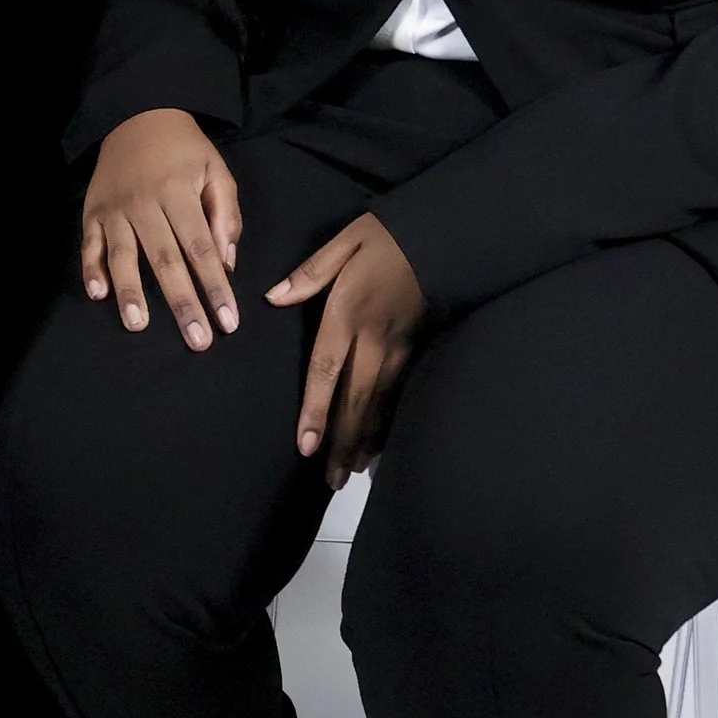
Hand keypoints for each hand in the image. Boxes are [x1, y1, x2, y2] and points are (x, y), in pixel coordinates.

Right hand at [81, 110, 242, 351]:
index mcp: (180, 194)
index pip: (201, 249)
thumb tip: (227, 262)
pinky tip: (97, 294)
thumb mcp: (216, 170)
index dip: (216, 287)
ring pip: (123, 255)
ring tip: (138, 325)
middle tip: (196, 341)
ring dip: (131, 292)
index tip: (229, 321)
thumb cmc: (184, 151)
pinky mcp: (92, 211)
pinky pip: (89, 243)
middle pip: (166, 260)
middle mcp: (146, 204)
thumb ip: (225, 214)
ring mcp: (115, 209)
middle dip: (183, 303)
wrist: (137, 116)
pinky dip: (91, 269)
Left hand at [266, 213, 425, 486]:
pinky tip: (379, 443)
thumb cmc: (388, 237)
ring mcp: (399, 349)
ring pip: (379, 404)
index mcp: (348, 314)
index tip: (307, 446)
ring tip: (352, 471)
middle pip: (355, 401)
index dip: (317, 411)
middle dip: (343, 442)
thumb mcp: (344, 242)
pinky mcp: (417, 350)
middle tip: (332, 480)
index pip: (327, 372)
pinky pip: (399, 394)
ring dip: (365, 440)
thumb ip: (309, 274)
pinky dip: (388, 422)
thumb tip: (273, 297)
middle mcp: (374, 340)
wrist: (445, 238)